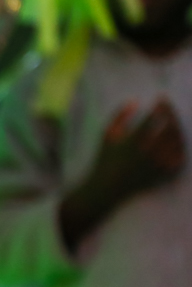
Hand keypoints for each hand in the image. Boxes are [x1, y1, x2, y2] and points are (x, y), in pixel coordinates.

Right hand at [61, 100, 184, 249]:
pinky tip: (176, 139)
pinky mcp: (163, 174)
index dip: (160, 106)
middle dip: (171, 114)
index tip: (161, 99)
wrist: (107, 187)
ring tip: (173, 121)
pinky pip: (179, 157)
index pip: (153, 118)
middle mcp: (148, 153)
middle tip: (169, 108)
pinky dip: (180, 146)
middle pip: (169, 128)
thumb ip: (119, 116)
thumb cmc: (105, 159)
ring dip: (177, 128)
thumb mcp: (106, 135)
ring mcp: (158, 164)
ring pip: (177, 142)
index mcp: (133, 142)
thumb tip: (135, 100)